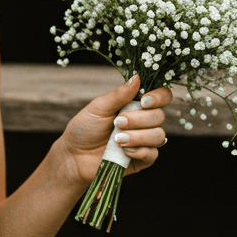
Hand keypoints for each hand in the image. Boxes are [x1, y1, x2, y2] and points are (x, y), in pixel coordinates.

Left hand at [55, 74, 171, 187]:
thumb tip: (137, 77)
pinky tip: (124, 151)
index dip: (159, 97)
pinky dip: (139, 151)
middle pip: (159, 116)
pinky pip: (152, 154)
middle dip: (139, 119)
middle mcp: (144, 122)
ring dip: (138, 136)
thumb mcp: (99, 107)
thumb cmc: (85, 128)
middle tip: (117, 122)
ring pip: (158, 135)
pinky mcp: (142, 159)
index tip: (144, 101)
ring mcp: (144, 141)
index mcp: (135, 105)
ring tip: (117, 140)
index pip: (162, 97)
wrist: (74, 155)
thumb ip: (119, 94)